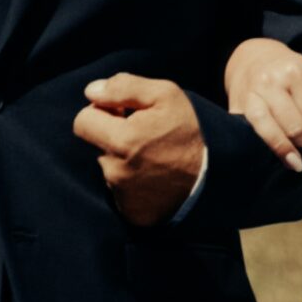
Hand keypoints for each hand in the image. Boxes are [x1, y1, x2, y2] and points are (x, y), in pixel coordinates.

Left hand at [72, 74, 207, 225]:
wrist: (219, 174)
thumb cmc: (192, 130)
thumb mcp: (165, 95)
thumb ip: (123, 88)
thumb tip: (90, 92)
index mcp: (122, 141)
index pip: (82, 122)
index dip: (100, 112)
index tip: (121, 114)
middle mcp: (118, 172)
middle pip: (96, 146)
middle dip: (112, 136)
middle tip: (144, 135)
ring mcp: (124, 196)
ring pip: (108, 169)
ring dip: (123, 160)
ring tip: (154, 156)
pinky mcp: (132, 213)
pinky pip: (120, 191)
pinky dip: (132, 182)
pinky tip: (155, 176)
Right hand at [222, 38, 301, 171]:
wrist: (252, 58)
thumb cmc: (290, 76)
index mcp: (296, 72)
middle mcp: (271, 80)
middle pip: (295, 126)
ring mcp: (251, 93)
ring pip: (270, 131)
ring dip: (288, 151)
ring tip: (299, 164)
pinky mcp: (236, 107)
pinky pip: (252, 133)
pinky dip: (268, 147)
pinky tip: (280, 157)